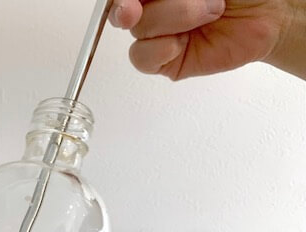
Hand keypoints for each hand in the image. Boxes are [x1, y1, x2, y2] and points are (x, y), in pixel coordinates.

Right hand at [108, 0, 305, 79]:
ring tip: (209, 11)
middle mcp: (153, 9)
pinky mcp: (165, 61)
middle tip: (135, 7)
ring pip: (138, 29)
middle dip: (130, 7)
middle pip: (124, 9)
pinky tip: (182, 41)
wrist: (270, 14)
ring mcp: (157, 35)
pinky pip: (143, 58)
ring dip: (173, 18)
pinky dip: (160, 49)